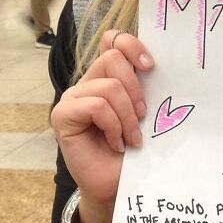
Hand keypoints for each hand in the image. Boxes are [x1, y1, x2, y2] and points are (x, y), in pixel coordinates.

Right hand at [51, 30, 153, 208]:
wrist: (119, 183)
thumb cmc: (135, 148)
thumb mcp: (147, 112)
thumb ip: (146, 86)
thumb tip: (160, 65)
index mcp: (109, 75)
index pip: (112, 39)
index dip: (131, 43)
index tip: (150, 66)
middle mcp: (89, 81)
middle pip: (112, 57)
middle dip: (135, 87)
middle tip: (144, 115)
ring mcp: (73, 97)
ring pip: (108, 86)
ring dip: (127, 115)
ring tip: (132, 137)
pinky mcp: (62, 115)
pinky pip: (96, 106)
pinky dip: (113, 126)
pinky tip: (116, 143)